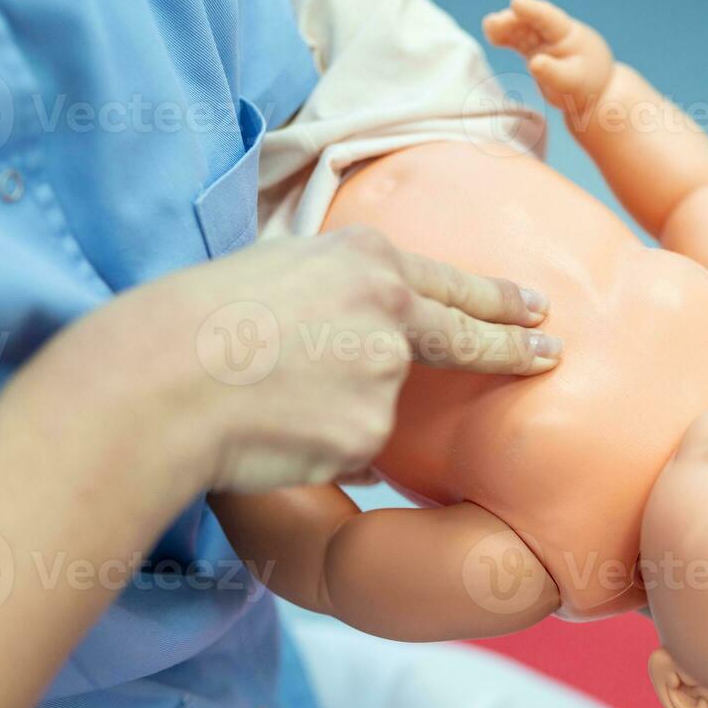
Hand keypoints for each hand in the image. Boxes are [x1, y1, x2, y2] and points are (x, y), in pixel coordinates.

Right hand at [103, 226, 559, 493]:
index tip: (534, 307)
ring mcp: (386, 373)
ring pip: (382, 405)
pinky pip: (354, 448)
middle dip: (515, 344)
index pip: (450, 282)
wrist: (157, 378)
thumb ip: (334, 290)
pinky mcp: (368, 432)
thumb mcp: (273, 269)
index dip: (497, 298)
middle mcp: (391, 309)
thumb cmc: (192, 321)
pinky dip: (322, 445)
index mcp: (366, 259)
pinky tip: (275, 428)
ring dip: (342, 408)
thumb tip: (361, 332)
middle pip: (466, 333)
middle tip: (550, 351)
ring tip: (270, 394)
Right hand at [483, 0, 615, 112]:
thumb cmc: (584, 85)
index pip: (548, 18)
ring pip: (521, 28)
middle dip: (512, 20)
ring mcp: (542, 39)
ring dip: (504, 26)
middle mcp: (554, 32)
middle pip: (530, 21)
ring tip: (489, 28)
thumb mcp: (572, 82)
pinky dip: (504, 37)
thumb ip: (554, 73)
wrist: (591, 90)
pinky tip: (492, 37)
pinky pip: (516, 39)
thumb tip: (534, 63)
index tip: (516, 2)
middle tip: (492, 23)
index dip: (532, 9)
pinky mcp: (533, 48)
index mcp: (569, 35)